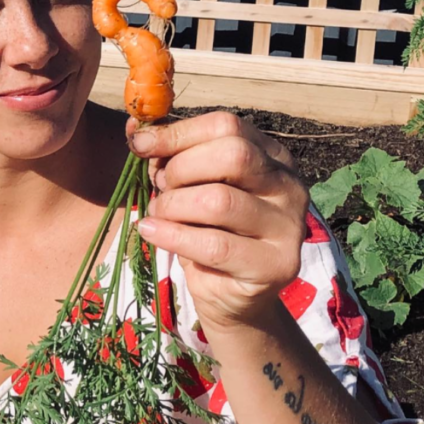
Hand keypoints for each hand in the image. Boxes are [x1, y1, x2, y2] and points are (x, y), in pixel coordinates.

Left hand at [126, 111, 308, 332]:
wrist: (230, 298)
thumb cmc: (208, 235)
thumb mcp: (191, 190)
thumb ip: (171, 158)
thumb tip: (135, 130)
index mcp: (272, 157)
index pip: (227, 126)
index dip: (178, 133)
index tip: (139, 145)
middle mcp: (289, 186)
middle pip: (232, 155)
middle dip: (181, 169)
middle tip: (160, 190)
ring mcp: (288, 226)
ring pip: (220, 201)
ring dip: (174, 206)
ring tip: (158, 216)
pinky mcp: (275, 264)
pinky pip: (214, 245)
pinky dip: (173, 236)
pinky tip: (152, 232)